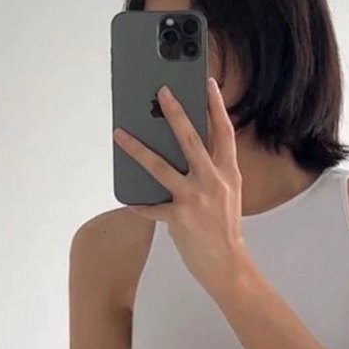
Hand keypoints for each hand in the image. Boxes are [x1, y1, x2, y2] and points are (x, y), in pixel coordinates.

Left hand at [112, 77, 249, 299]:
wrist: (228, 265)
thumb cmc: (224, 229)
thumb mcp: (228, 194)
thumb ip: (213, 170)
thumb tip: (189, 149)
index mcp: (228, 173)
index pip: (224, 132)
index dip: (217, 106)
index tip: (208, 84)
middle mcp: (213, 181)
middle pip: (190, 139)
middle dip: (174, 112)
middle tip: (160, 91)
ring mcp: (195, 199)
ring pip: (161, 166)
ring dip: (137, 148)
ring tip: (120, 133)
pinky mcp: (179, 218)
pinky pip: (152, 206)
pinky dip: (139, 202)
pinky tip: (128, 198)